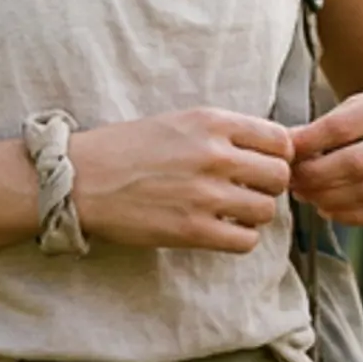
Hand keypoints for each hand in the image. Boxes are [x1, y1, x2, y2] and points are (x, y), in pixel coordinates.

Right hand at [67, 108, 294, 254]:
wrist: (82, 178)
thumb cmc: (127, 148)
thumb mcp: (178, 121)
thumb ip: (222, 132)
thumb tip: (267, 150)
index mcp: (211, 121)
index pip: (279, 139)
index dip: (278, 155)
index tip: (265, 163)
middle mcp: (214, 155)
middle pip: (279, 175)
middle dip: (269, 185)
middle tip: (249, 189)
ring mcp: (205, 194)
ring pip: (266, 210)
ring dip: (254, 213)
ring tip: (231, 210)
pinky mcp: (194, 230)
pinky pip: (246, 240)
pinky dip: (239, 237)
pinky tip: (220, 228)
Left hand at [287, 72, 362, 225]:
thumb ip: (339, 119)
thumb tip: (291, 143)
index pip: (342, 127)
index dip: (308, 143)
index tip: (284, 150)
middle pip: (354, 165)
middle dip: (314, 176)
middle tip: (289, 179)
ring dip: (329, 199)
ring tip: (306, 195)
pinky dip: (353, 216)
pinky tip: (330, 209)